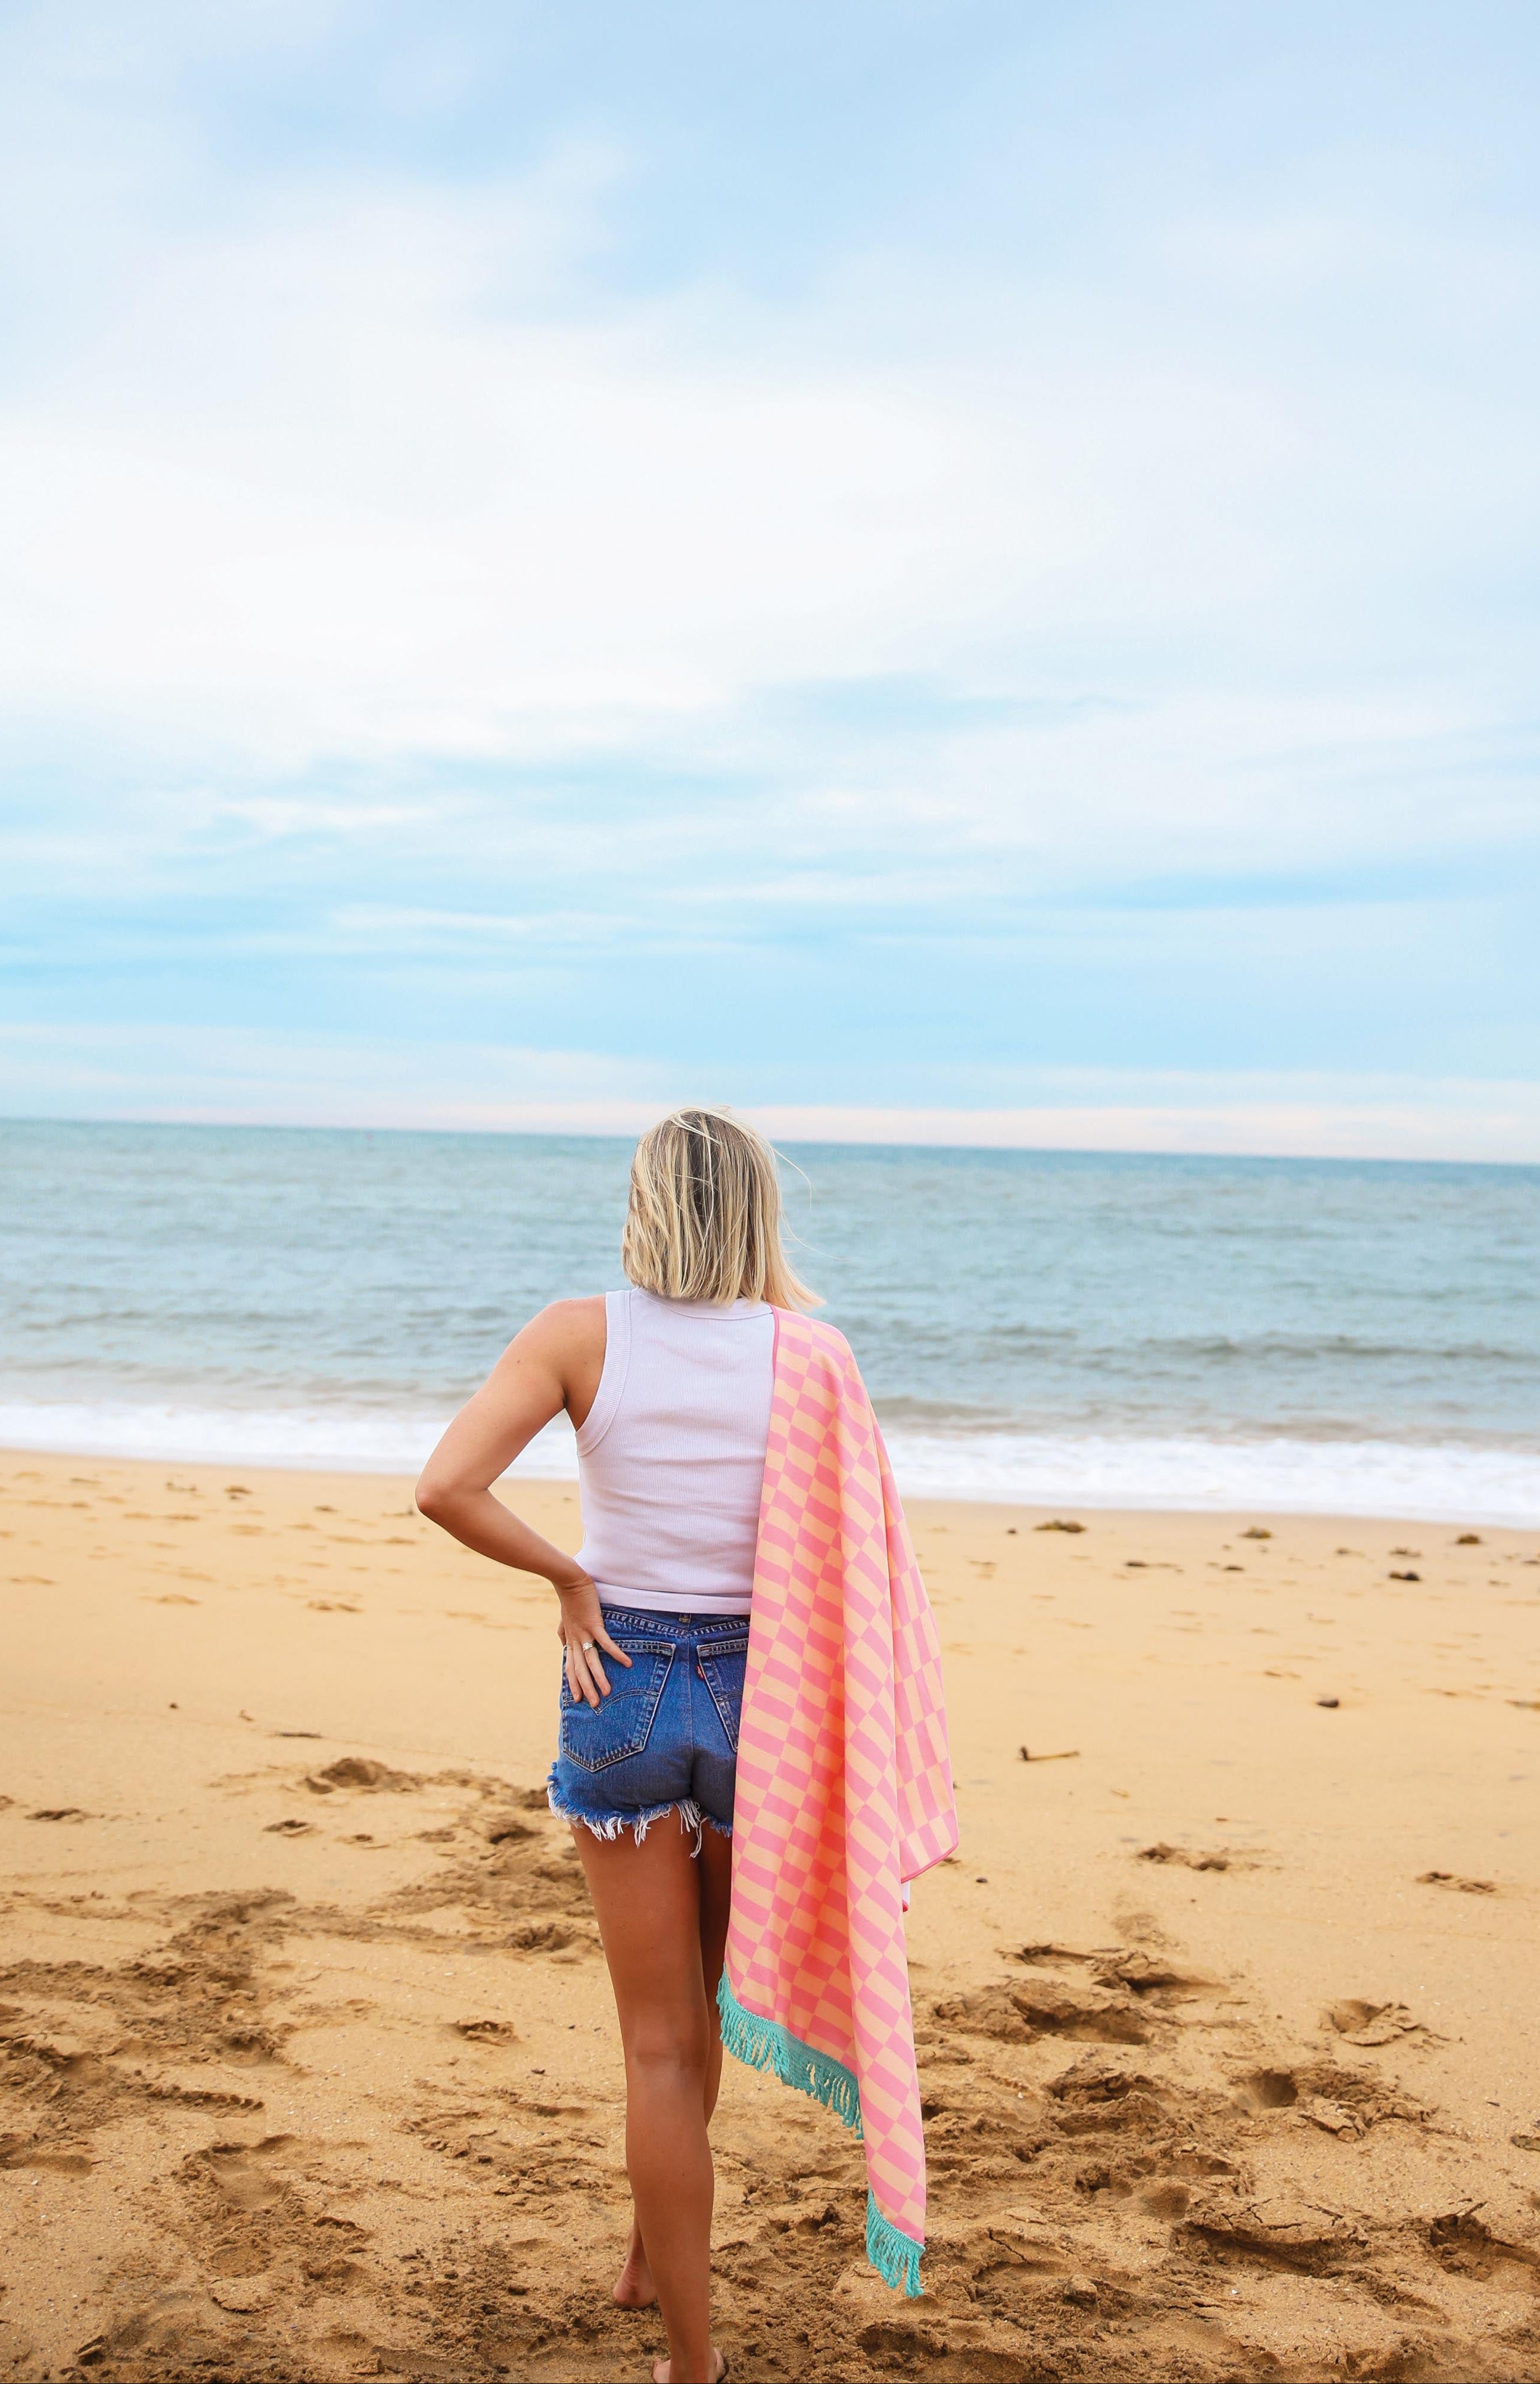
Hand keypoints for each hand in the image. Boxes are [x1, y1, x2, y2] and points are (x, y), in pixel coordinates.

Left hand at [555, 1574, 632, 1707]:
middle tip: (594, 1704)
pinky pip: (606, 1643)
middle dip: (586, 1688)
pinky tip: (627, 1663)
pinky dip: (616, 1654)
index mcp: (570, 1640)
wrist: (568, 1581)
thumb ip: (563, 1632)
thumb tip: (563, 1642)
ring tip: (607, 1692)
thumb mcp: (564, 1619)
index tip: (575, 1699)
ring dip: (599, 1678)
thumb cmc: (569, 1598)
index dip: (573, 1683)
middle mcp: (575, 1640)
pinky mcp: (594, 1624)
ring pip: (591, 1661)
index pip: (570, 1667)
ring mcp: (584, 1633)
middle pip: (580, 1670)